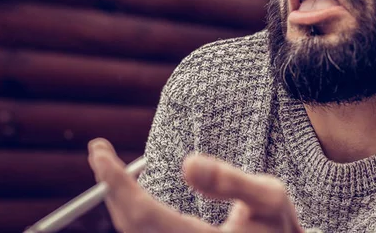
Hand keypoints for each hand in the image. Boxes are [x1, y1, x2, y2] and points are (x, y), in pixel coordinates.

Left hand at [88, 139, 304, 232]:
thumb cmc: (277, 228)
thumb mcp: (269, 199)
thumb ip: (231, 181)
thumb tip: (187, 163)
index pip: (145, 215)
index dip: (118, 184)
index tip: (99, 154)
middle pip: (131, 225)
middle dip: (110, 187)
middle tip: (98, 151)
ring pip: (133, 232)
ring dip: (116, 198)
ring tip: (106, 165)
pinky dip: (129, 210)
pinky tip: (126, 191)